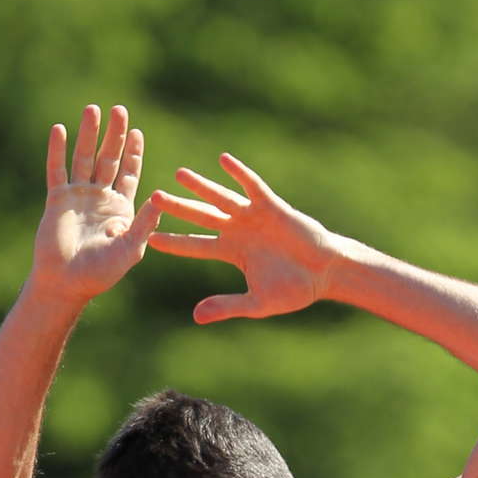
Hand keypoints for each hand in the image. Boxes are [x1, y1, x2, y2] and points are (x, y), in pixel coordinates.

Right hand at [31, 104, 159, 303]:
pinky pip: (57, 170)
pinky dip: (57, 150)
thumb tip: (161, 197)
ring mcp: (78, 197)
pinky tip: (60, 129)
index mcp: (122, 209)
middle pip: (109, 159)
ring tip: (92, 109)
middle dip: (114, 135)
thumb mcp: (131, 248)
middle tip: (119, 110)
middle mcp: (101, 198)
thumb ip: (145, 223)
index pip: (129, 173)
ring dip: (88, 134)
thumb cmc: (101, 272)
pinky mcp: (58, 199)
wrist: (68, 283)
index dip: (134, 153)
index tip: (137, 131)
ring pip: (84, 158)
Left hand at [149, 153, 333, 322]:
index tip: (151, 239)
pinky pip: (252, 187)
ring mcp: (253, 217)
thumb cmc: (295, 290)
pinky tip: (223, 160)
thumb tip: (196, 316)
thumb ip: (227, 306)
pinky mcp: (272, 206)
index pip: (197, 244)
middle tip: (153, 197)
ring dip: (201, 186)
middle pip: (201, 216)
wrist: (326, 273)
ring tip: (180, 174)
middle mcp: (238, 230)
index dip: (176, 242)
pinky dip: (239, 174)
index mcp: (233, 252)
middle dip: (178, 207)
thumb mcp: (257, 303)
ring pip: (221, 198)